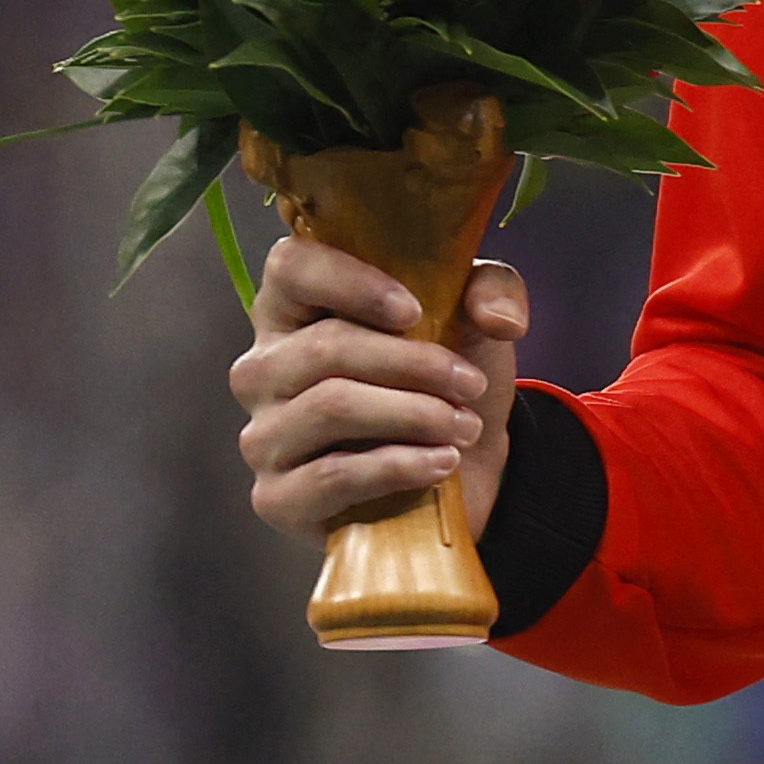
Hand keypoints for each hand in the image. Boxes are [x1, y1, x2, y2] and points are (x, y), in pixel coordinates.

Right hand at [229, 238, 524, 548]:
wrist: (456, 466)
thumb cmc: (443, 382)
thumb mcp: (476, 321)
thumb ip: (494, 290)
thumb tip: (500, 316)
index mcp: (294, 312)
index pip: (292, 266)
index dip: (352, 283)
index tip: (413, 311)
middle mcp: (262, 370)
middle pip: (325, 346)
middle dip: (414, 365)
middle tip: (470, 384)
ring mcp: (263, 436)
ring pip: (331, 407)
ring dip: (415, 415)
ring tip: (464, 426)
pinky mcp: (278, 497)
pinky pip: (333, 475)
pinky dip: (399, 466)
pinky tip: (440, 463)